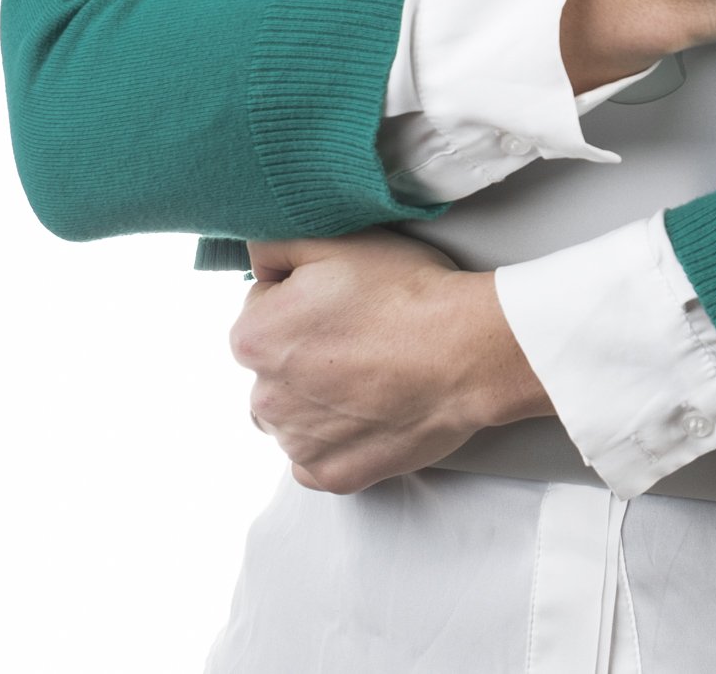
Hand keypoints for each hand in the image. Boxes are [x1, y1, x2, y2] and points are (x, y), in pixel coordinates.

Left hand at [229, 226, 553, 493]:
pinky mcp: (332, 476)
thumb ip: (274, 242)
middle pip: (276, 363)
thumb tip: (257, 261)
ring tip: (370, 371)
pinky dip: (338, 438)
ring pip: (294, 412)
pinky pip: (318, 456)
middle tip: (360, 332)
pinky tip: (370, 410)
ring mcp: (297, 444)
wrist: (464, 350)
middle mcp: (262, 398)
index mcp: (252, 338)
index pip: (264, 306)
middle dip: (306, 348)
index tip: (342, 297)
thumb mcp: (333, 239)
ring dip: (318, 396)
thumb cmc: (403, 291)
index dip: (304, 295)